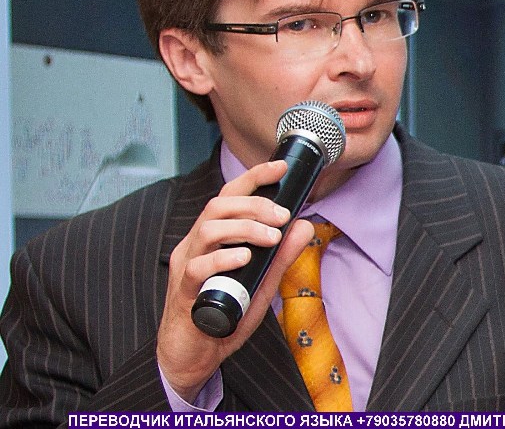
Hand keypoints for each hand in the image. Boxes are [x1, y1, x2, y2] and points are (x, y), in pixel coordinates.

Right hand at [156, 160, 313, 402]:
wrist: (194, 355)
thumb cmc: (226, 314)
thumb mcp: (261, 281)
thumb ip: (281, 255)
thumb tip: (304, 226)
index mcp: (213, 237)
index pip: (230, 196)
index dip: (253, 177)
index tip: (279, 166)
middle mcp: (196, 243)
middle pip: (219, 206)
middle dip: (254, 204)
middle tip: (282, 215)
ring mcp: (186, 264)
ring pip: (208, 228)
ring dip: (244, 228)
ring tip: (270, 237)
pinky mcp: (182, 290)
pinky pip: (197, 266)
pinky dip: (223, 258)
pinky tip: (245, 258)